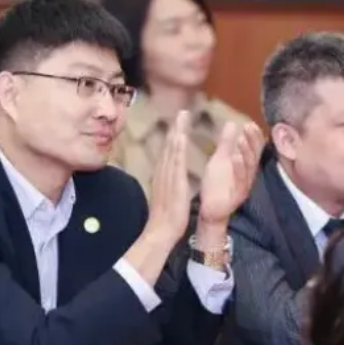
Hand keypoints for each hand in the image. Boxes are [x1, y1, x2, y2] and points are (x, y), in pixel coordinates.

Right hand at [143, 110, 192, 246]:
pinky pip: (176, 161)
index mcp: (163, 177)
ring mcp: (167, 177)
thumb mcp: (168, 198)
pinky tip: (180, 136)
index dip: (174, 137)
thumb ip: (170, 187)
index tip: (179, 124)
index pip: (169, 153)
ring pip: (171, 150)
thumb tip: (172, 181)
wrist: (160, 232)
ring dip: (177, 131)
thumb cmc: (166, 220)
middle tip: (182, 112)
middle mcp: (163, 173)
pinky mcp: (174, 182)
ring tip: (183, 116)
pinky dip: (177, 147)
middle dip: (175, 128)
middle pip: (169, 146)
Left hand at [197, 121, 262, 224]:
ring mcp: (244, 186)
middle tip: (248, 127)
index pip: (254, 148)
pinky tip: (236, 158)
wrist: (209, 210)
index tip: (250, 123)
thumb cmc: (216, 185)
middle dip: (252, 141)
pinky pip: (241, 182)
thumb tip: (232, 123)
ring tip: (242, 139)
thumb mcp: (220, 160)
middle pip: (254, 156)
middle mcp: (247, 175)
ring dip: (247, 152)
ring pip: (249, 168)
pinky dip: (239, 169)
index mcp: (244, 166)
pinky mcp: (237, 196)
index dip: (254, 136)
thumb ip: (226, 143)